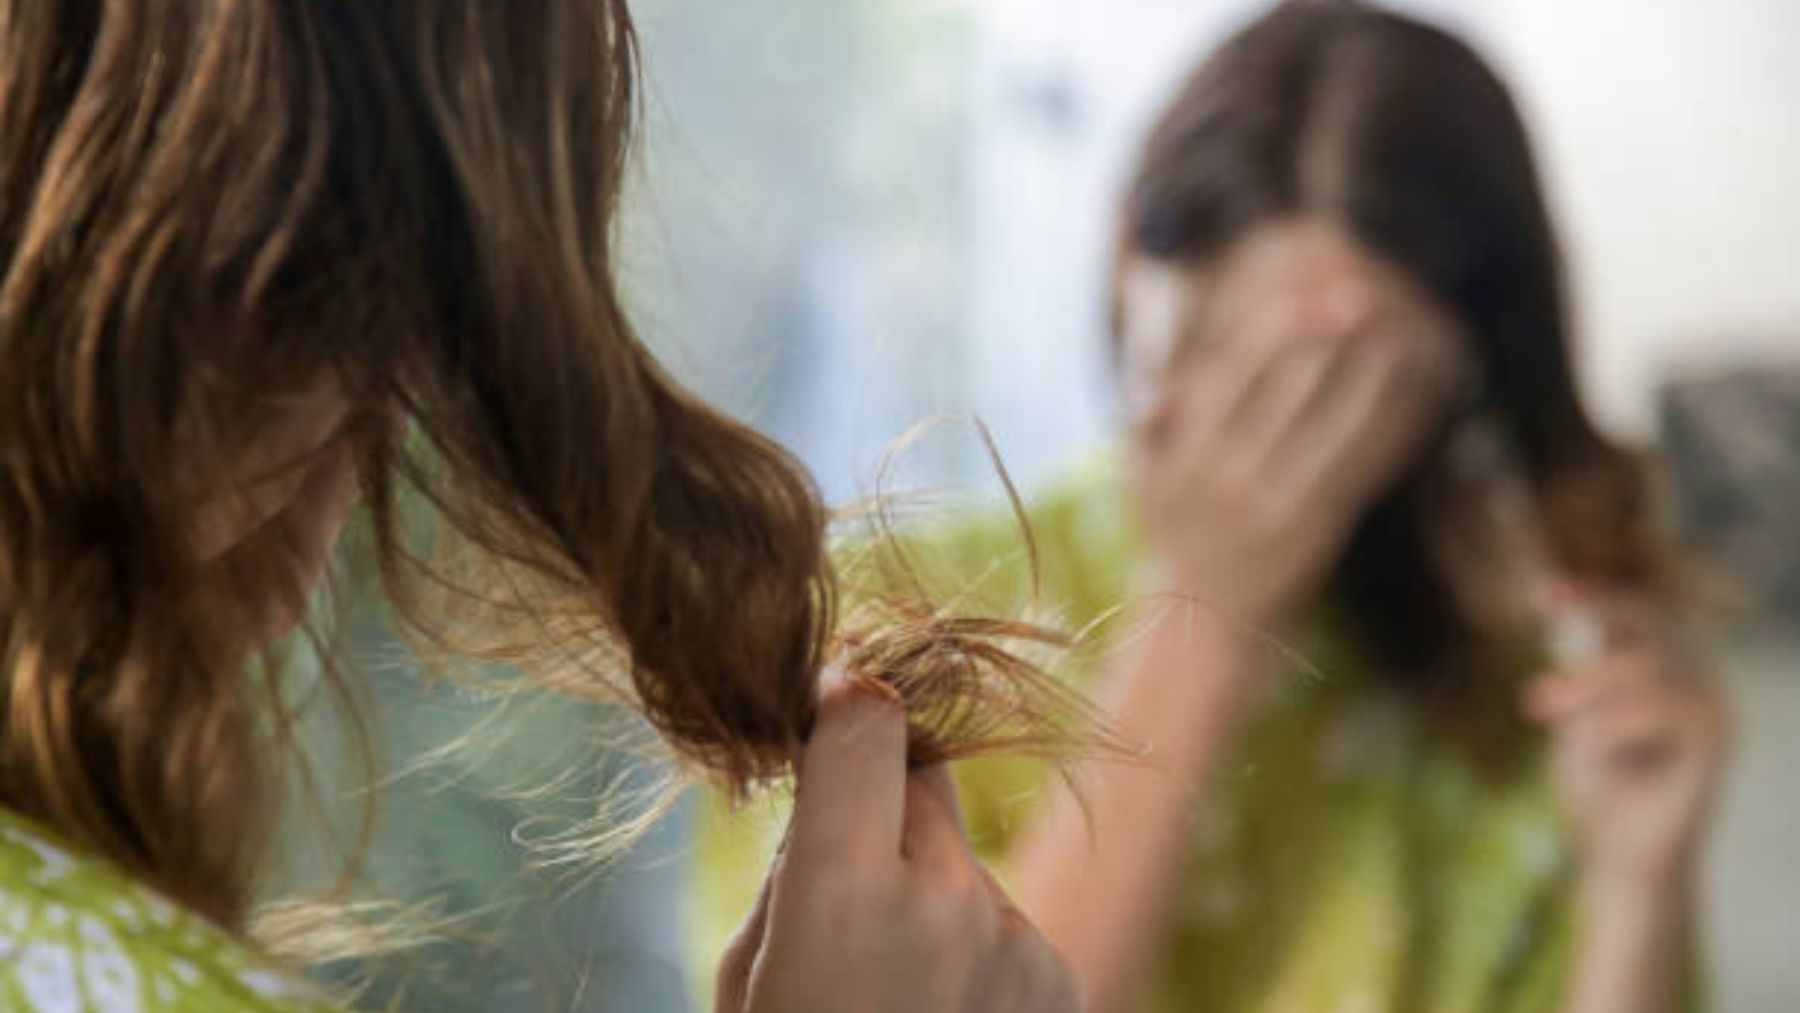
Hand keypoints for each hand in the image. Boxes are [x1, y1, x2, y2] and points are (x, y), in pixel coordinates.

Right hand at [715, 670, 1081, 1012]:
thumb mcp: (747, 970)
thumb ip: (792, 864)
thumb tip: (827, 784)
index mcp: (845, 887)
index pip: (865, 718)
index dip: (840, 700)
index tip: (822, 705)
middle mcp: (946, 897)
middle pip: (918, 779)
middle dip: (878, 804)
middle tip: (846, 887)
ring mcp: (1016, 941)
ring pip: (959, 858)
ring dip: (927, 888)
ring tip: (894, 979)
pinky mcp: (1060, 981)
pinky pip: (1003, 921)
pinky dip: (972, 948)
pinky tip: (941, 1009)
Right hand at [1121, 254, 1461, 626]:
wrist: (1206, 615)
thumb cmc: (1178, 527)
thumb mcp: (1145, 481)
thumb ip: (1147, 427)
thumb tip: (1160, 388)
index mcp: (1188, 460)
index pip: (1232, 380)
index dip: (1272, 335)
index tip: (1305, 299)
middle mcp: (1232, 483)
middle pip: (1287, 395)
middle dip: (1324, 343)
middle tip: (1360, 297)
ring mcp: (1281, 507)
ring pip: (1336, 429)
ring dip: (1371, 378)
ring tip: (1398, 335)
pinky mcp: (1322, 527)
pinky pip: (1365, 467)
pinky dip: (1394, 428)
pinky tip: (1416, 395)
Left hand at [1525, 588, 1730, 889]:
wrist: (1621, 858)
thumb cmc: (1599, 783)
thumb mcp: (1579, 711)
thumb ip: (1579, 660)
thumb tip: (1553, 594)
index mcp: (1673, 666)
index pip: (1642, 613)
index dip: (1596, 596)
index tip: (1546, 589)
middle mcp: (1702, 681)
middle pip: (1652, 629)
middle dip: (1585, 642)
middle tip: (1535, 685)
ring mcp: (1715, 710)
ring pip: (1649, 668)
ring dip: (1586, 686)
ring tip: (1542, 710)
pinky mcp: (1716, 745)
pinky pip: (1664, 711)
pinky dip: (1615, 723)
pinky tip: (1588, 744)